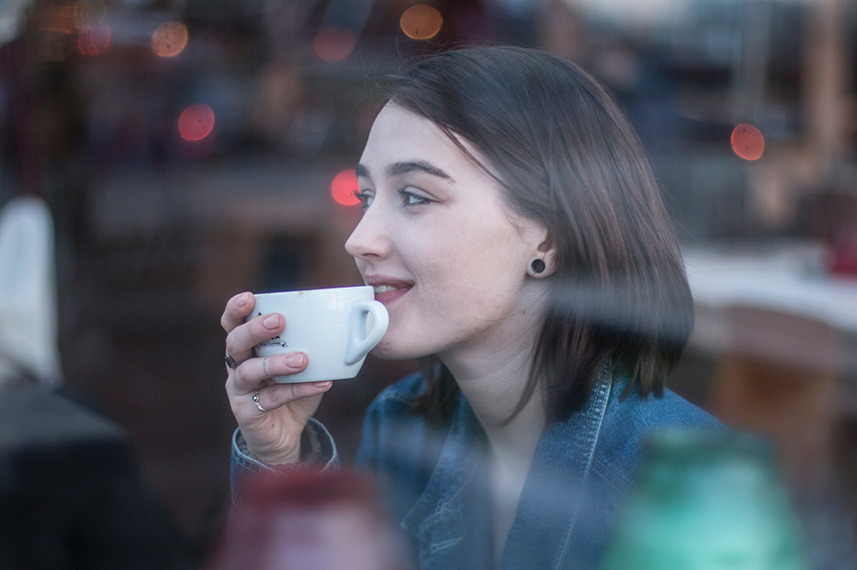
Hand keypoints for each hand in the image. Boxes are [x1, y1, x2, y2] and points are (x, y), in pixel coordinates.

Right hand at [222, 292, 331, 465]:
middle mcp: (236, 366)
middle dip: (255, 329)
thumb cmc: (291, 392)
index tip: (249, 297)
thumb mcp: (302, 366)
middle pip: (235, 342)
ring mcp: (238, 390)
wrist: (285, 435)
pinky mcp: (246, 412)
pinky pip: (271, 398)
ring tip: (302, 359)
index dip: (236, 310)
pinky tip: (320, 383)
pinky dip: (298, 389)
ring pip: (248, 371)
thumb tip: (343, 325)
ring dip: (276, 362)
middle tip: (278, 321)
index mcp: (246, 349)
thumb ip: (311, 347)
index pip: (233, 324)